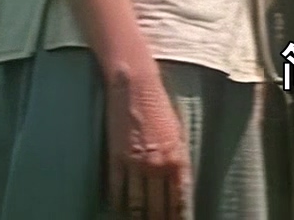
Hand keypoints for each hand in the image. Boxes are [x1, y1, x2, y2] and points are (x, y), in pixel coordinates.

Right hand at [105, 68, 189, 219]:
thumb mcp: (178, 133)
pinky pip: (116, 191)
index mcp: (176, 157)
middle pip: (158, 205)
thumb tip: (179, 187)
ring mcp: (134, 163)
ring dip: (139, 218)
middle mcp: (156, 164)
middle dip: (160, 219)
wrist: (136, 87)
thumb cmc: (160, 108)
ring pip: (136, 203)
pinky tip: (121, 212)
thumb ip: (179, 161)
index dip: (177, 215)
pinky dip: (118, 205)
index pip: (178, 197)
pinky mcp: (115, 159)